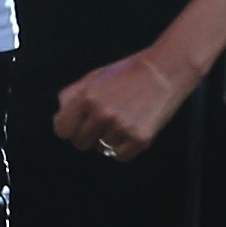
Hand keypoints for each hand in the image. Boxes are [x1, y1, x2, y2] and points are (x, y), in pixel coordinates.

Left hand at [51, 45, 197, 160]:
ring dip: (110, 138)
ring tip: (125, 117)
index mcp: (87, 97)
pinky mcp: (140, 138)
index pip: (62, 130)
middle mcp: (102, 114)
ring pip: (102, 149)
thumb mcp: (95, 77)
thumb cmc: (127, 72)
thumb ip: (72, 95)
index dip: (70, 128)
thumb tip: (60, 116)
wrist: (165, 71)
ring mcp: (121, 127)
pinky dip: (124, 147)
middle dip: (89, 135)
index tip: (79, 124)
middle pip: (80, 143)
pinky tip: (133, 128)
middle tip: (105, 120)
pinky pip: (120, 156)